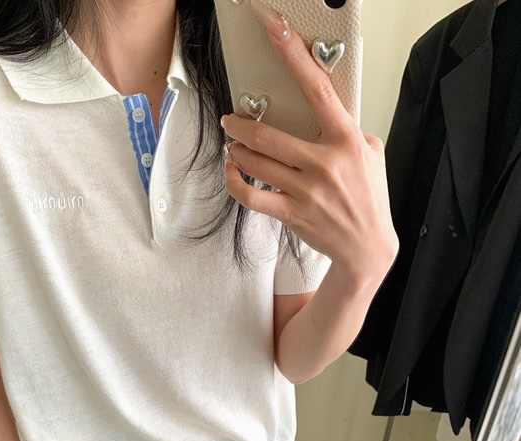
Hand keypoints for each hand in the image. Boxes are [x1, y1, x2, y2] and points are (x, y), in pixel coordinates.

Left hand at [222, 0, 398, 284]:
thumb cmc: (369, 199)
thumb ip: (349, 131)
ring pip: (256, 163)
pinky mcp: (292, 213)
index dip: (293, 55)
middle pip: (268, 134)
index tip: (275, 31)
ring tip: (233, 145)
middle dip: (240, 124)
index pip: (317, 89)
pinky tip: (232, 172)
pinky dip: (235, 182)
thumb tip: (327, 114)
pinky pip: (251, 195)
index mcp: (346, 140)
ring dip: (237, 151)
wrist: (367, 248)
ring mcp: (305, 190)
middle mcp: (324, 163)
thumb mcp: (373, 154)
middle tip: (229, 119)